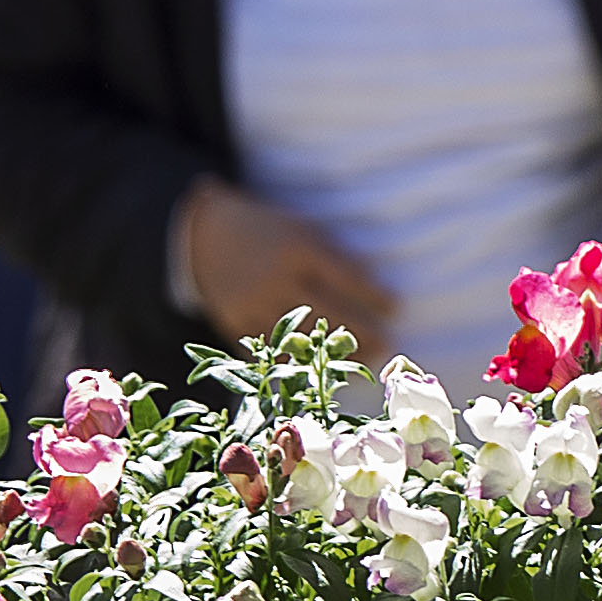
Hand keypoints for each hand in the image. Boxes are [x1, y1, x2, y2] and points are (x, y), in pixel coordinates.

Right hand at [180, 181, 393, 349]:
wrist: (206, 235)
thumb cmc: (271, 231)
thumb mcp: (305, 231)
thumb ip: (335, 256)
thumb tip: (373, 285)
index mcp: (298, 250)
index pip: (346, 277)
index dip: (373, 295)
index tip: (395, 308)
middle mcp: (277, 279)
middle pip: (328, 313)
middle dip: (361, 332)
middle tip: (389, 346)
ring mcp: (253, 303)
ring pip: (302, 336)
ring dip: (334, 352)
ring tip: (362, 363)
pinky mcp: (234, 322)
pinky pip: (270, 347)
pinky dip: (295, 360)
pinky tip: (320, 369)